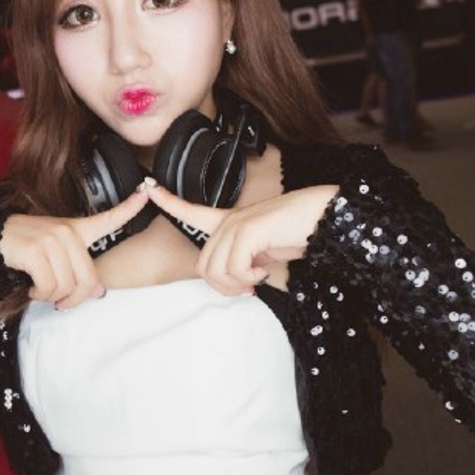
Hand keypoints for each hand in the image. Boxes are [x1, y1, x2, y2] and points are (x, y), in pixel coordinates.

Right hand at [0, 189, 148, 308]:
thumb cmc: (27, 250)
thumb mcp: (56, 257)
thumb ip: (78, 271)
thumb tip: (98, 293)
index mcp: (76, 229)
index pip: (108, 217)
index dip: (130, 206)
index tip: (147, 190)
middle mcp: (67, 231)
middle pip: (87, 279)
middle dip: (74, 299)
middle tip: (60, 302)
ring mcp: (52, 238)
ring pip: (67, 286)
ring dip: (52, 298)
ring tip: (40, 290)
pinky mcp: (36, 250)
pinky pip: (49, 286)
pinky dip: (39, 294)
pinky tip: (31, 287)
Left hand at [146, 183, 338, 296]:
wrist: (326, 216)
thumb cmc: (300, 233)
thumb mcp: (266, 252)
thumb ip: (245, 262)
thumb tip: (237, 284)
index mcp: (231, 222)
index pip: (192, 211)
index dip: (168, 201)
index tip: (148, 187)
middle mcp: (230, 221)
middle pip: (204, 266)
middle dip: (224, 286)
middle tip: (250, 287)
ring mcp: (238, 223)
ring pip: (216, 270)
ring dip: (237, 285)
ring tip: (258, 279)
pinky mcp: (250, 230)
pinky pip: (234, 267)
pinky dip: (248, 279)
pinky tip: (263, 273)